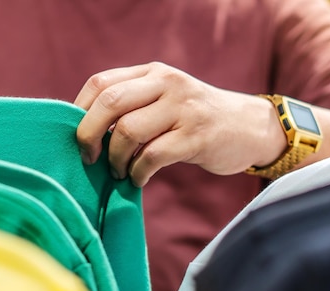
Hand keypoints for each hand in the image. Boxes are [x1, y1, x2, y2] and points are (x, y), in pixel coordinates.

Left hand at [74, 62, 284, 186]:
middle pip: (110, 103)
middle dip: (89, 135)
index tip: (79, 138)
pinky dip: (138, 173)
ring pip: (128, 131)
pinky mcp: (196, 136)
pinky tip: (139, 178)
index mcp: (153, 72)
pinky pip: (152, 156)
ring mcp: (183, 108)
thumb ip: (132, 106)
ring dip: (116, 159)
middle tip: (89, 158)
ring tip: (119, 171)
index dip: (80, 112)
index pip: (101, 83)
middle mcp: (167, 83)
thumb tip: (86, 133)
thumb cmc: (195, 119)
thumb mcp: (164, 99)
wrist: (249, 127)